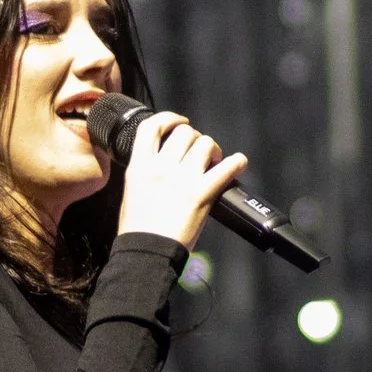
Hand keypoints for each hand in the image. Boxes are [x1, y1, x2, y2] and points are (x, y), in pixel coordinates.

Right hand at [112, 111, 248, 248]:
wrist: (147, 252)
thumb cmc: (137, 230)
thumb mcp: (132, 192)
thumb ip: (146, 172)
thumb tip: (163, 162)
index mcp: (140, 166)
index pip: (152, 127)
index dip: (169, 118)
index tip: (179, 122)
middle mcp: (161, 167)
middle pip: (184, 132)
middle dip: (195, 138)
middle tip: (201, 152)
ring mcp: (182, 179)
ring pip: (205, 143)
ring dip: (213, 149)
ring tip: (215, 160)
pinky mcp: (201, 193)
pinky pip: (226, 168)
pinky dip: (236, 163)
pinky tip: (238, 163)